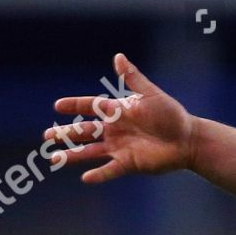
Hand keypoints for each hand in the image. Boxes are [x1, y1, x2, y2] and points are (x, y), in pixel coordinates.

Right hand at [45, 53, 195, 183]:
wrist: (188, 139)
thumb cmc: (171, 115)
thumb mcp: (150, 94)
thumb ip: (132, 78)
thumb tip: (118, 56)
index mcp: (117, 111)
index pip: (90, 107)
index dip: (75, 106)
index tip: (58, 105)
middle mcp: (114, 130)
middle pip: (84, 131)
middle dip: (66, 133)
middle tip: (47, 135)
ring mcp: (120, 147)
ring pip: (90, 151)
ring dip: (73, 154)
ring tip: (54, 158)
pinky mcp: (129, 163)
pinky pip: (110, 169)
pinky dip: (99, 174)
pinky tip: (86, 178)